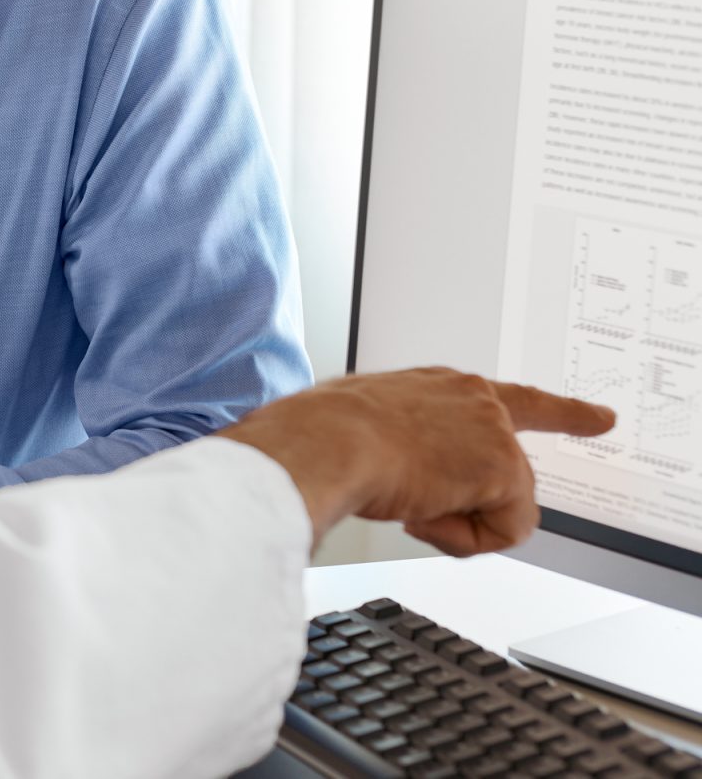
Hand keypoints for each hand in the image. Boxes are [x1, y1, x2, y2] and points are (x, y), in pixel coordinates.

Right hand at [218, 367, 615, 555]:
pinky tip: (422, 515)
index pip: (510, 398)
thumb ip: (392, 445)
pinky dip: (464, 538)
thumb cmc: (322, 436)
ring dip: (453, 520)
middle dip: (472, 504)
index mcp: (436, 385)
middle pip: (509, 471)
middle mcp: (472, 398)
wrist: (325, 443)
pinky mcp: (504, 467)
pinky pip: (504, 531)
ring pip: (500, 506)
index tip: (602, 419)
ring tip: (404, 504)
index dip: (563, 412)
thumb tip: (382, 483)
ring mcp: (493, 431)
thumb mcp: (359, 428)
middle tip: (418, 506)